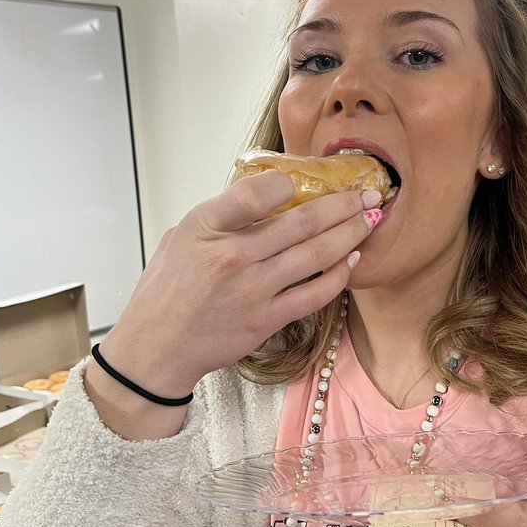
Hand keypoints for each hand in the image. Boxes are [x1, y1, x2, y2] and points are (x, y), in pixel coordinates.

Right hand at [98, 171, 381, 398]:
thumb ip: (221, 216)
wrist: (156, 347)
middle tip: (368, 194)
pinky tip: (351, 260)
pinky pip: (314, 294)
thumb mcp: (181, 236)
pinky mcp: (266, 319)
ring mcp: (253, 289)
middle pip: (302, 222)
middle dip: (343, 205)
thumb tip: (265, 197)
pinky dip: (338, 275)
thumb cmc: (167, 290)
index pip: (254, 192)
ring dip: (350, 235)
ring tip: (370, 220)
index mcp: (207, 226)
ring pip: (316, 255)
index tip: (306, 179)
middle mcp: (233, 256)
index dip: (288, 182)